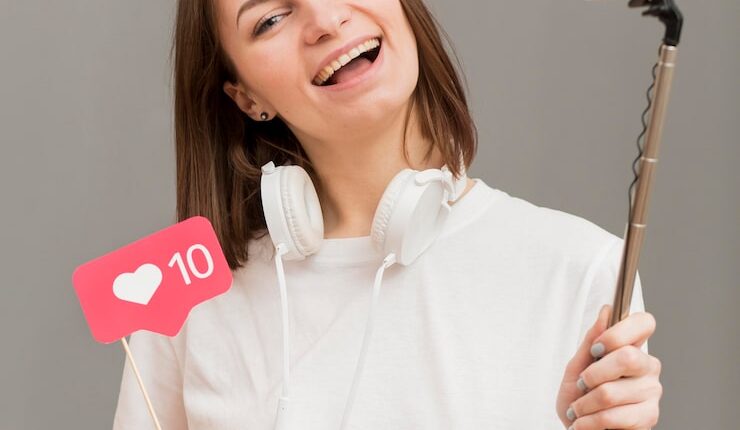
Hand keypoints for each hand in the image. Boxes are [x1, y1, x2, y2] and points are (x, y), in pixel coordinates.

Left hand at [556, 304, 662, 428]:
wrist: (580, 429)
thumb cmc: (580, 398)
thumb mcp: (577, 367)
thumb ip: (591, 340)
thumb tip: (606, 310)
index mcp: (632, 348)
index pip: (644, 322)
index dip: (619, 332)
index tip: (596, 349)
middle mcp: (648, 367)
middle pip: (627, 357)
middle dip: (592, 374)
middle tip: (581, 385)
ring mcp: (652, 392)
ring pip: (612, 391)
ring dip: (584, 404)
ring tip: (579, 410)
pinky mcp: (649, 417)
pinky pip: (615, 416)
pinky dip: (590, 422)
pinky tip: (584, 423)